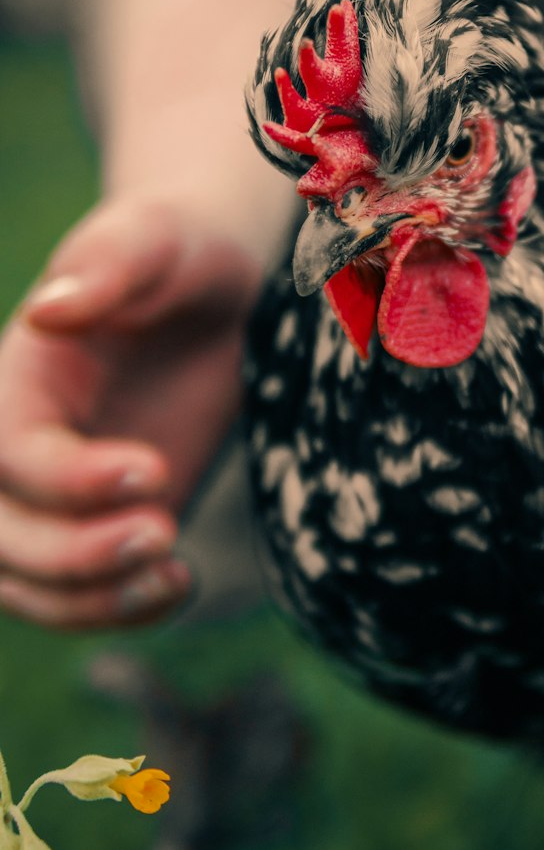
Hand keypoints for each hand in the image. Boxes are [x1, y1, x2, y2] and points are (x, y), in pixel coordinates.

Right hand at [0, 197, 264, 629]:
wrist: (217, 292)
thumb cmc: (181, 253)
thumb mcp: (156, 240)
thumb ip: (110, 265)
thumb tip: (50, 308)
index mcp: (12, 381)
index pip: (9, 457)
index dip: (70, 479)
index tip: (155, 469)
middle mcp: (18, 448)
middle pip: (3, 539)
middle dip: (74, 556)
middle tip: (164, 533)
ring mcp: (54, 500)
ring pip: (28, 586)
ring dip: (93, 600)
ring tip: (172, 573)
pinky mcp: (98, 529)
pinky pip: (80, 598)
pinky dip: (119, 609)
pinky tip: (177, 583)